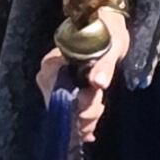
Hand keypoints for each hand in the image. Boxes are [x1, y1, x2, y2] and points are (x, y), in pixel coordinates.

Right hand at [36, 22, 128, 155]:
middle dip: (83, 116)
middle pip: (60, 109)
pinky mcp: (62, 94)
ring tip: (99, 109)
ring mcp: (53, 88)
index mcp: (53, 62)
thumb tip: (99, 83)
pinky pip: (66, 117)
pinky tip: (90, 130)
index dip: (76, 104)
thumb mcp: (111, 47)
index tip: (95, 100)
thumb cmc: (108, 33)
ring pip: (64, 117)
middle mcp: (48, 77)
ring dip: (84, 122)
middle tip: (100, 105)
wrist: (108, 30)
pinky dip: (80, 125)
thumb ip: (104, 65)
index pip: (56, 94)